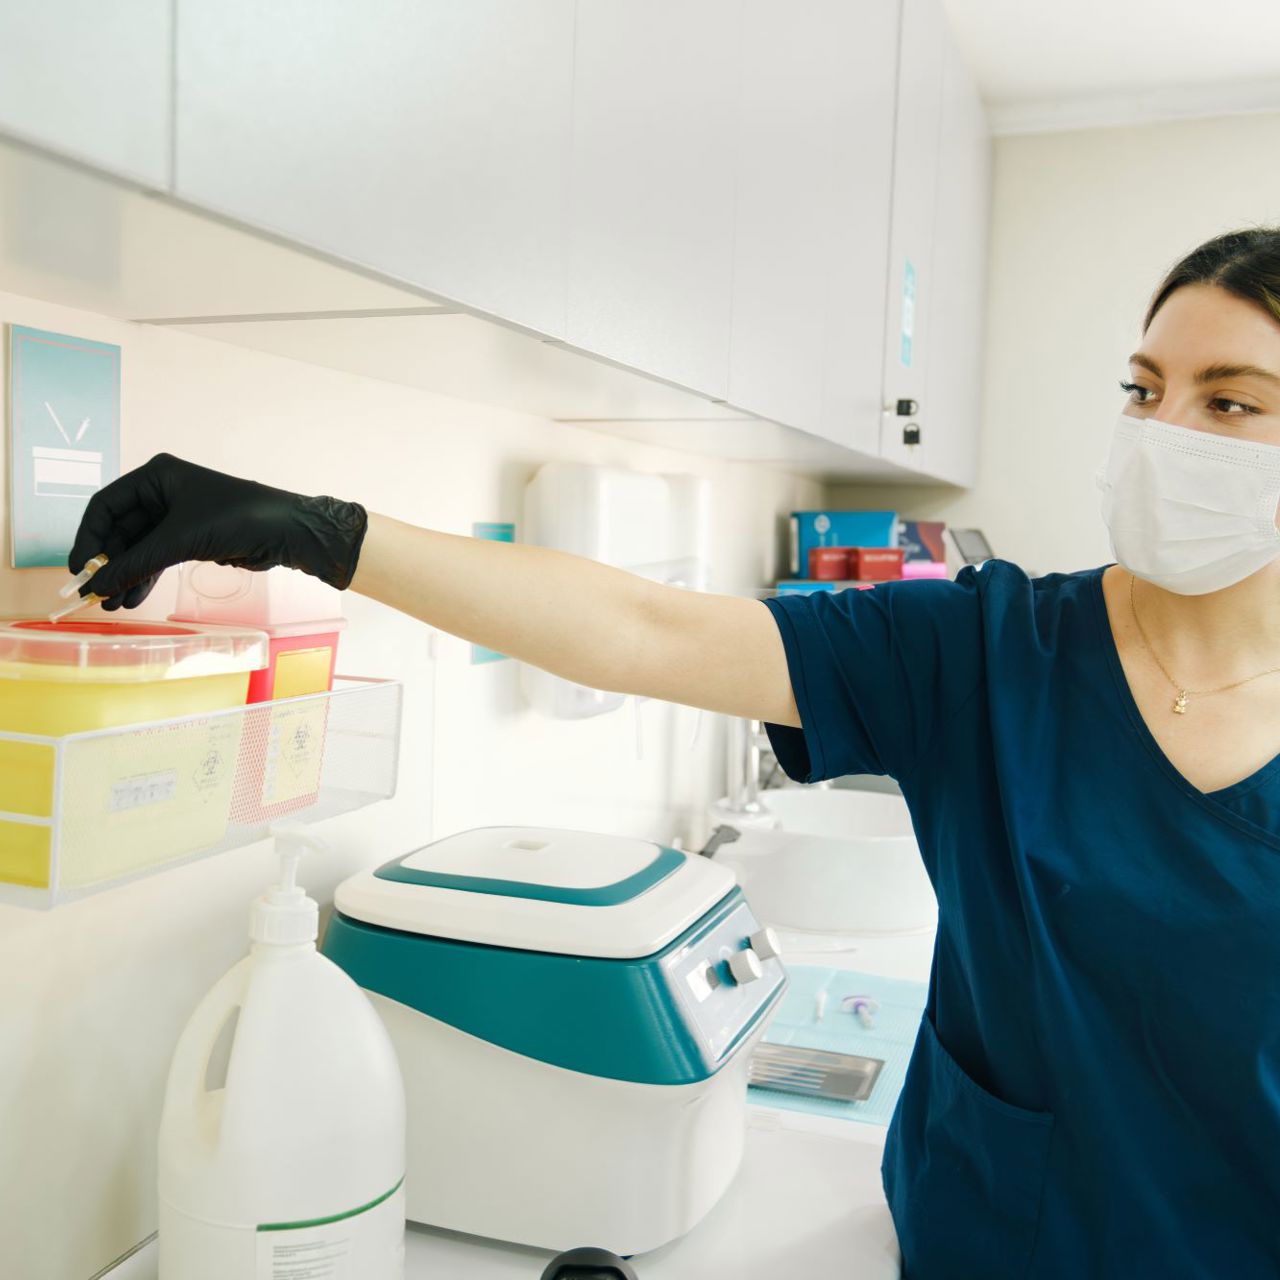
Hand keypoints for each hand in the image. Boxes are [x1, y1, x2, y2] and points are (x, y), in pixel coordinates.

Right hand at [69, 453, 367, 609]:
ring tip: (112, 604)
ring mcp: (177, 516)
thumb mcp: (179, 540)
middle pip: (120, 530)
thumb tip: (98, 585)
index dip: (88, 537)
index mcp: (156, 476)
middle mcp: (163, 492)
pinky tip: (133, 598)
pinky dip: (145, 577)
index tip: (79, 568)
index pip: (105, 505)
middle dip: (109, 563)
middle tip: (96, 594)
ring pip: (139, 548)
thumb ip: (136, 563)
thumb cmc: (237, 518)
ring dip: (126, 575)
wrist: (286, 532)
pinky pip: (158, 558)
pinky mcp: (191, 538)